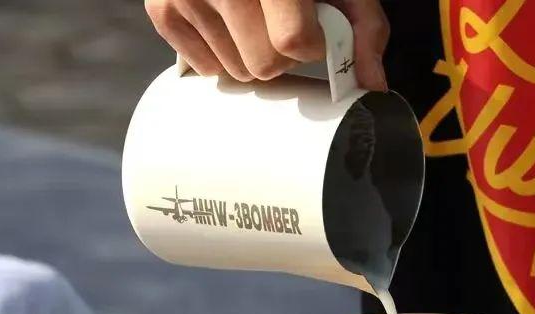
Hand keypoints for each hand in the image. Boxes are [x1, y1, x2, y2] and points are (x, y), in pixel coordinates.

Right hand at [145, 0, 389, 89]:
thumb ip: (364, 26)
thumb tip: (373, 84)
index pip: (291, 44)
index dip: (310, 45)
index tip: (312, 29)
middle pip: (261, 66)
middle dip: (280, 55)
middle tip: (279, 25)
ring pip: (232, 71)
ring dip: (249, 56)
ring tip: (252, 20)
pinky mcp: (161, 7)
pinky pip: (200, 66)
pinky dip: (217, 53)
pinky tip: (226, 23)